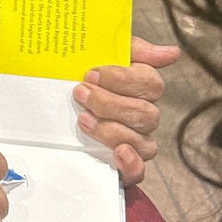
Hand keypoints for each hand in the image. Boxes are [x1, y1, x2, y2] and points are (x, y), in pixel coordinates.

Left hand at [73, 37, 179, 185]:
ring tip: (84, 119)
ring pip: (143, 142)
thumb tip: (172, 53)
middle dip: (110, 104)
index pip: (150, 84)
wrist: (49, 97)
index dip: (122, 80)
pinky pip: (138, 172)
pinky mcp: (121, 165)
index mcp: (142, 87)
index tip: (91, 74)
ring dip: (112, 130)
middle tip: (80, 93)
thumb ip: (133, 50)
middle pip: (146, 114)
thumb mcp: (101, 52)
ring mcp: (135, 141)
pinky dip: (132, 164)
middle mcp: (144, 115)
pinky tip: (119, 153)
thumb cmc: (81, 74)